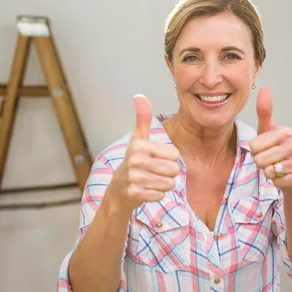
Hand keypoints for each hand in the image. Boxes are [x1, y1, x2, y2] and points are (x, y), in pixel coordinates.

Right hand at [109, 95, 180, 209]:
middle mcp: (135, 160)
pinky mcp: (135, 194)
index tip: (154, 161)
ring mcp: (134, 178)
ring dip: (162, 185)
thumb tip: (139, 96)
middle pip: (174, 170)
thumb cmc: (132, 164)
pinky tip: (145, 192)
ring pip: (169, 184)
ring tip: (149, 182)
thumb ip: (142, 119)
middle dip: (167, 174)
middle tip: (153, 173)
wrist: (117, 192)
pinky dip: (156, 196)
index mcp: (139, 145)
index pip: (175, 155)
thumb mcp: (137, 140)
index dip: (169, 160)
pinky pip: (160, 196)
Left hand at [250, 87, 291, 192]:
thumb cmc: (275, 150)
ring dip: (270, 174)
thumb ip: (264, 112)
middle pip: (260, 160)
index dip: (255, 152)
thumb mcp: (266, 131)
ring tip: (277, 168)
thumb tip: (265, 88)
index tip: (264, 149)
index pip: (254, 146)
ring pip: (270, 172)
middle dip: (261, 164)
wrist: (291, 174)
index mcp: (286, 132)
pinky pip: (279, 182)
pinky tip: (283, 177)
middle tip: (270, 161)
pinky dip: (277, 183)